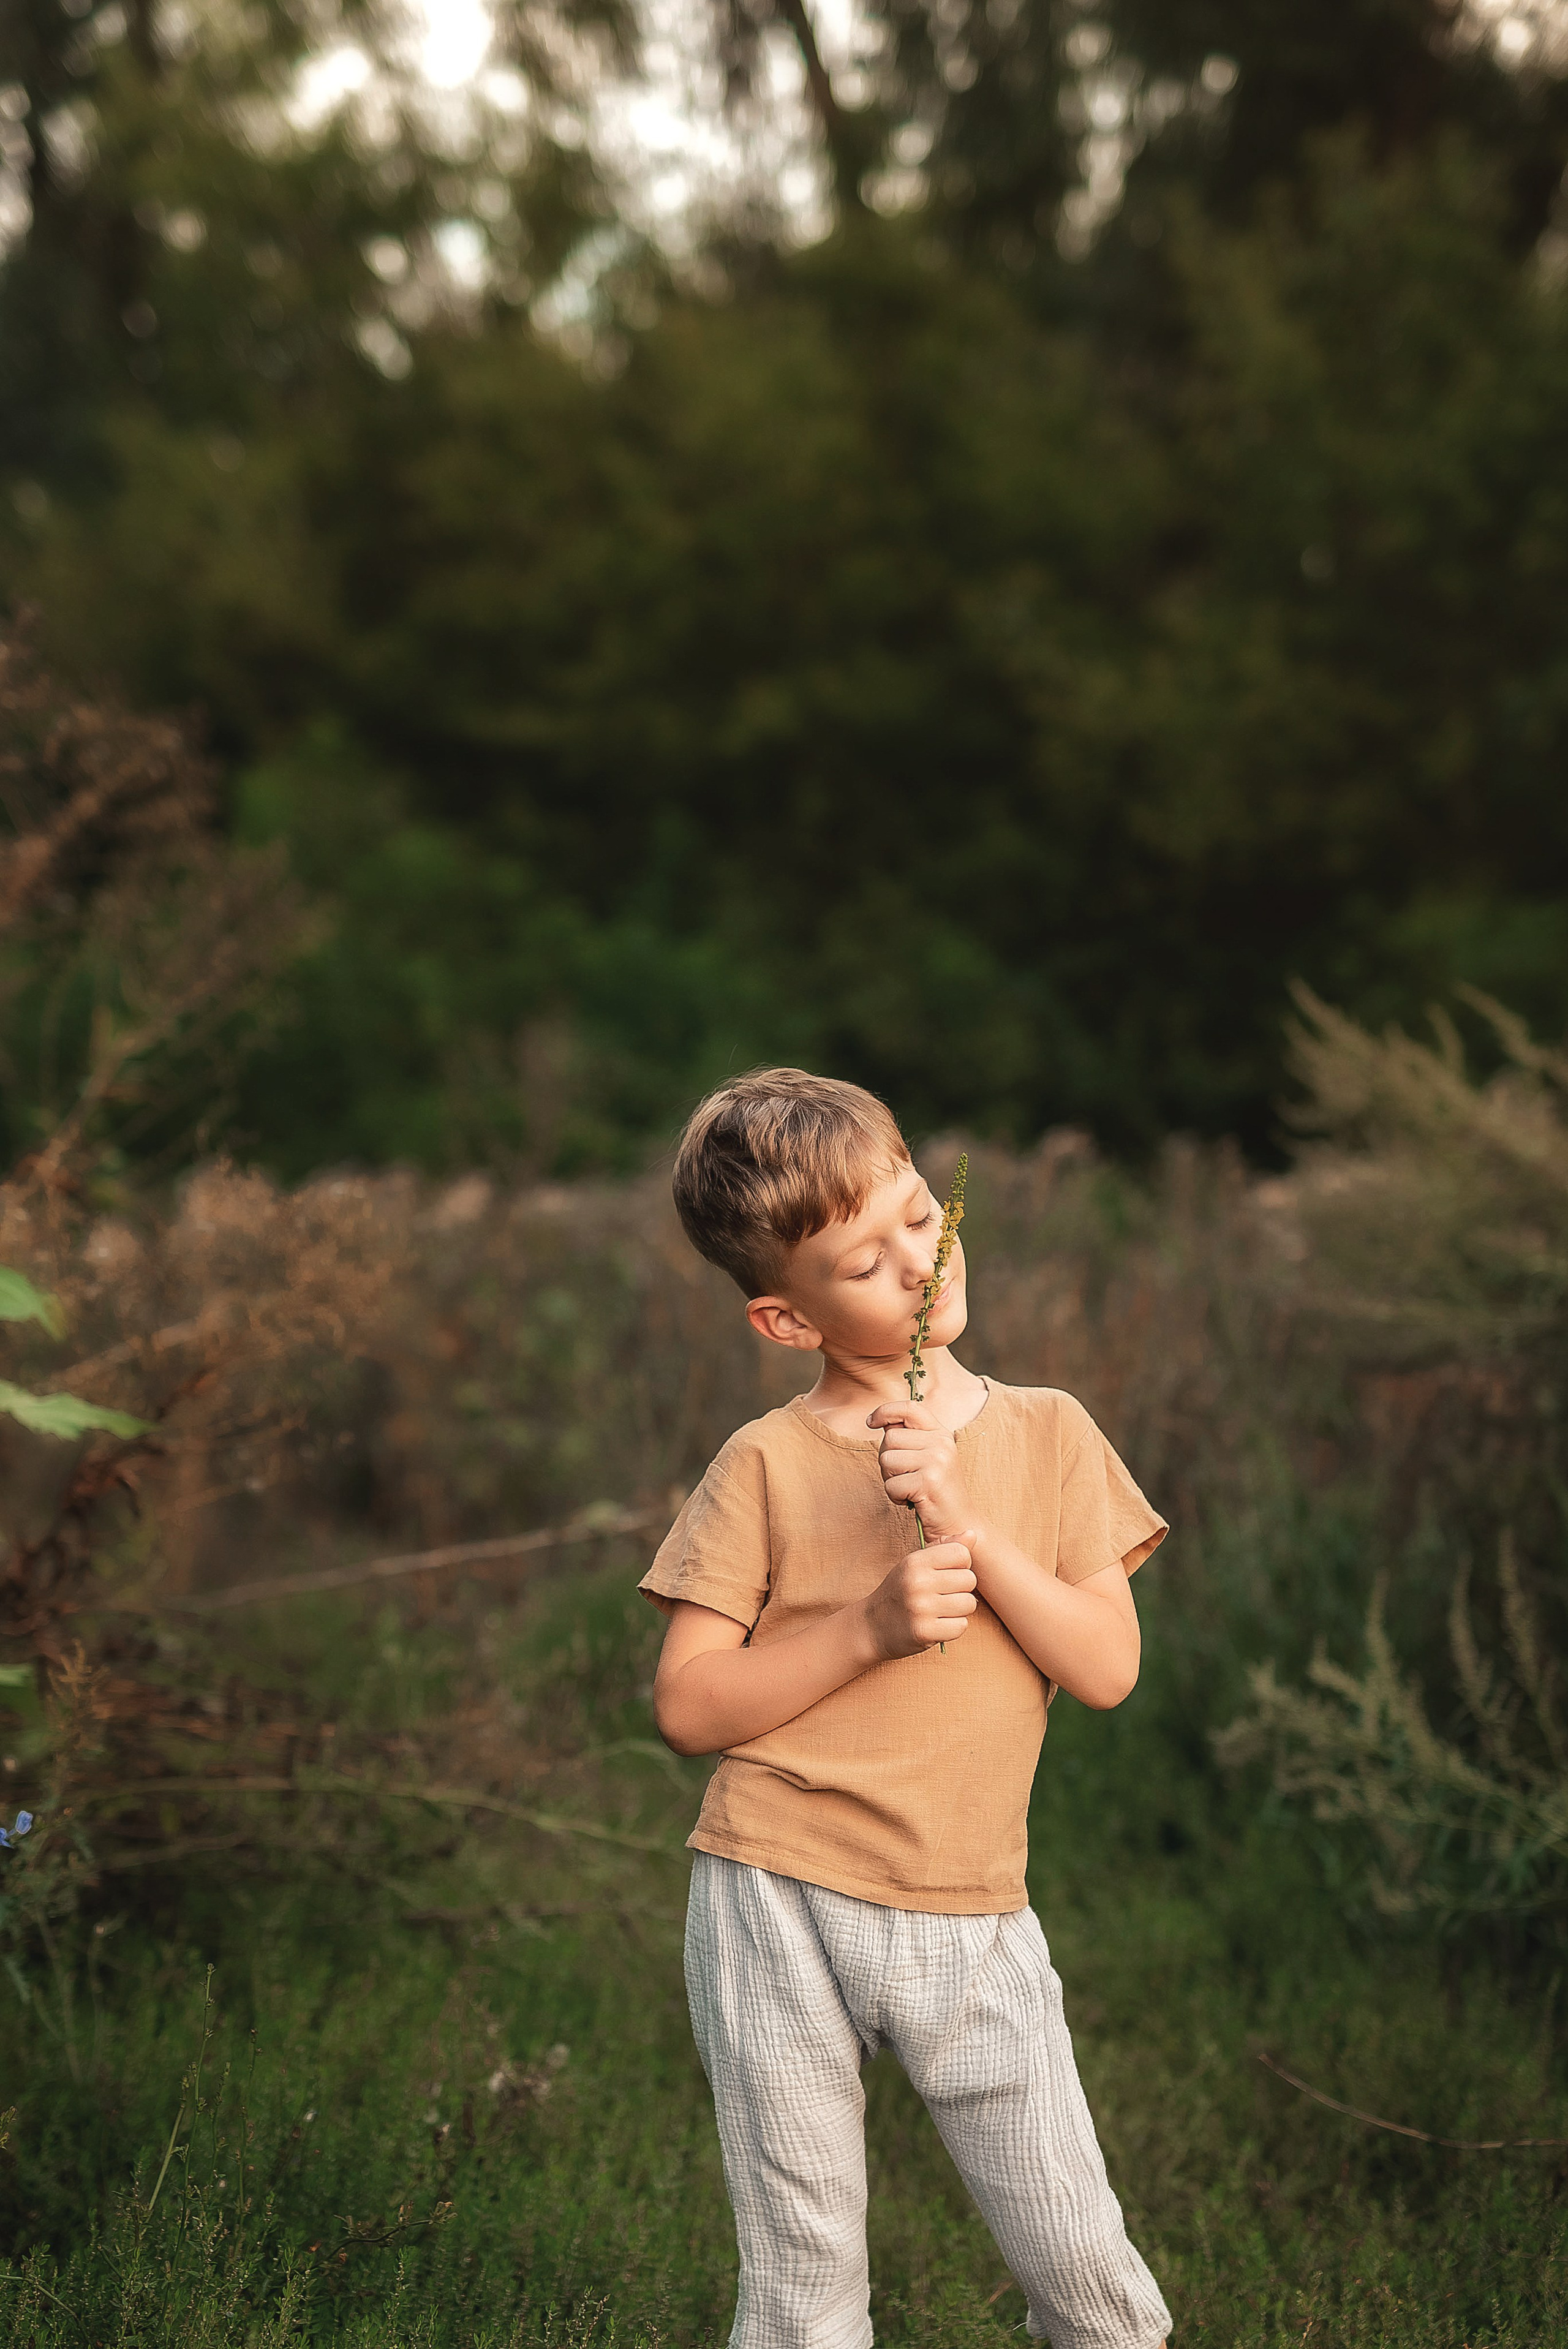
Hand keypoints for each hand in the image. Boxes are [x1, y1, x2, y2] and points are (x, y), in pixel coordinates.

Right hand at [861, 1538, 977, 1659]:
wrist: (872, 1627)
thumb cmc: (899, 1592)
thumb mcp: (915, 1563)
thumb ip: (944, 1547)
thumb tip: (972, 1534)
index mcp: (916, 1561)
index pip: (962, 1553)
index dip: (960, 1565)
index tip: (947, 1574)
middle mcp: (918, 1582)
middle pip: (969, 1579)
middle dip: (961, 1589)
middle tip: (942, 1595)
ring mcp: (921, 1608)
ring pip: (969, 1603)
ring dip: (959, 1610)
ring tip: (940, 1610)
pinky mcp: (925, 1632)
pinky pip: (961, 1626)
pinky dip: (953, 1627)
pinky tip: (938, 1624)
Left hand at [868, 1402, 976, 1541]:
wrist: (960, 1523)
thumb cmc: (937, 1492)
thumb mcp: (929, 1457)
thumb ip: (910, 1438)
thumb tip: (882, 1422)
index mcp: (941, 1434)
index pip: (910, 1408)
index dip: (885, 1411)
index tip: (871, 1421)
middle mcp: (941, 1443)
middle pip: (890, 1438)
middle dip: (888, 1460)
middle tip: (905, 1477)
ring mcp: (936, 1461)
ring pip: (887, 1460)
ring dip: (890, 1479)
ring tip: (910, 1488)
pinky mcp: (928, 1481)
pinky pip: (891, 1484)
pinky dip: (895, 1496)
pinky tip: (912, 1500)